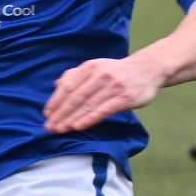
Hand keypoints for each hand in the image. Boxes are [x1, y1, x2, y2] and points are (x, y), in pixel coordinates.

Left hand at [44, 56, 163, 132]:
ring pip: (88, 104)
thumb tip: (57, 84)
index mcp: (90, 67)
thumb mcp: (97, 67)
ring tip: (60, 129)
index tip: (46, 114)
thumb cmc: (118, 71)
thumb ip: (77, 75)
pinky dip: (89, 119)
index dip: (56, 101)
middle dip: (61, 113)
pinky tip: (78, 126)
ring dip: (72, 118)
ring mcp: (113, 86)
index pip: (68, 85)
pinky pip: (103, 110)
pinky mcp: (125, 97)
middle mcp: (100, 74)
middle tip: (50, 126)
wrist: (148, 69)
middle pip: (76, 96)